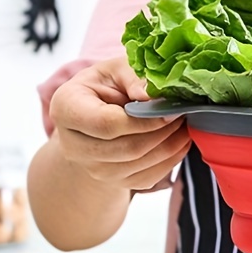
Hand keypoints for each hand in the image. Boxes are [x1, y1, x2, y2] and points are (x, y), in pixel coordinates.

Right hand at [48, 56, 191, 189]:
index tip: (170, 110)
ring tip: (184, 125)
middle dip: (163, 132)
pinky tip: (179, 141)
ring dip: (171, 146)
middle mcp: (74, 146)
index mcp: (67, 109)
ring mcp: (93, 169)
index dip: (144, 120)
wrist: (95, 117)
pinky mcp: (115, 182)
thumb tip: (151, 95)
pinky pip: (149, 177)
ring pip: (140, 164)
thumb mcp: (116, 70)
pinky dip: (171, 159)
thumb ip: (133, 78)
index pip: (107, 124)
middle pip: (127, 148)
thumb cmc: (106, 87)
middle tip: (184, 115)